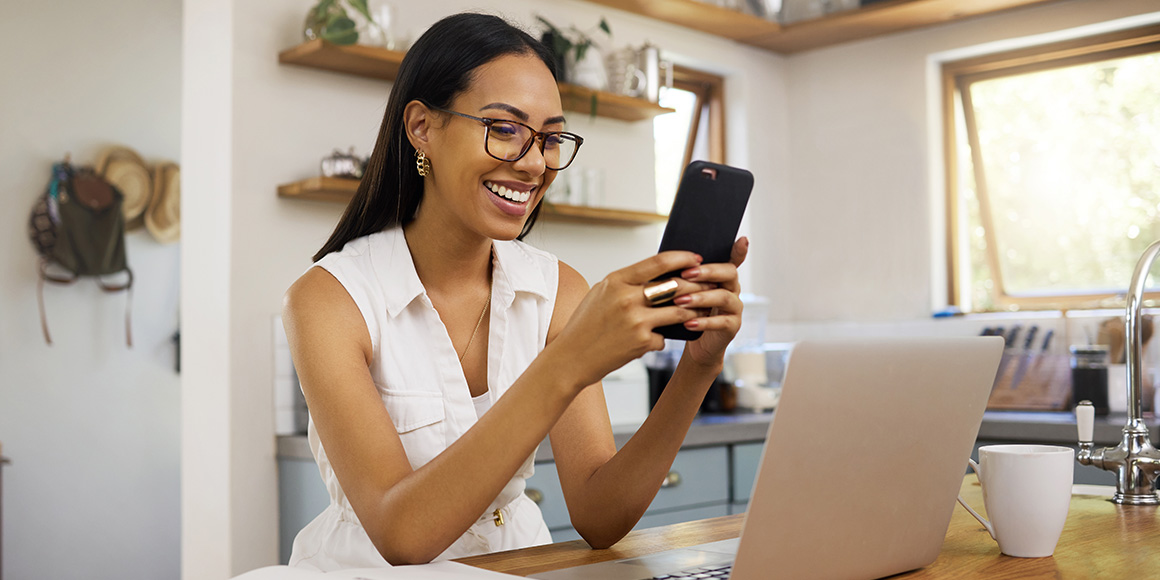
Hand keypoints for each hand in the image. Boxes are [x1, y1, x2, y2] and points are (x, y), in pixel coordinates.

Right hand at [550, 251, 715, 388]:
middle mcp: (627, 298)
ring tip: (698, 311)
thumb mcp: (601, 294)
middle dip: (696, 285)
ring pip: (679, 311)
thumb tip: (656, 274)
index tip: (695, 259)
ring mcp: (636, 321)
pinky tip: (653, 341)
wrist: (571, 358)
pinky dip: (662, 339)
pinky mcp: (642, 342)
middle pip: (675, 286)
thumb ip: (626, 283)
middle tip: (708, 285)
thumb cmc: (585, 325)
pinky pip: (664, 337)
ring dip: (692, 311)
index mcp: (617, 281)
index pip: (658, 262)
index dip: (682, 259)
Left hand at [678, 237, 748, 368]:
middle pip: (729, 273)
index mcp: (722, 277)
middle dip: (707, 272)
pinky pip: (722, 322)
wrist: (695, 343)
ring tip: (681, 301)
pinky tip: (689, 323)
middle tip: (686, 274)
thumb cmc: (688, 312)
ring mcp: (734, 308)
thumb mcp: (684, 291)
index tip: (742, 240)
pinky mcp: (732, 326)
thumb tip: (664, 261)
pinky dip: (704, 322)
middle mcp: (732, 289)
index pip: (733, 259)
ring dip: (701, 298)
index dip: (739, 250)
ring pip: (723, 297)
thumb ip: (683, 277)